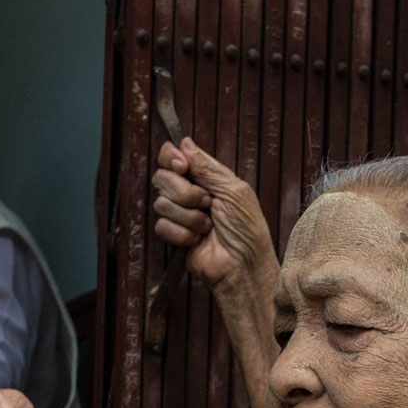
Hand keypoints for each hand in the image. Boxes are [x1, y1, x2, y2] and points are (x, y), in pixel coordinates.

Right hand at [151, 140, 277, 301]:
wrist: (243, 265)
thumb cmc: (247, 228)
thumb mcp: (233, 190)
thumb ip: (207, 167)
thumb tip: (184, 142)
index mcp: (205, 177)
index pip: (172, 155)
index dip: (171, 158)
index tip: (182, 166)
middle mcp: (189, 192)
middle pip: (161, 177)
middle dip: (186, 192)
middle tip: (207, 203)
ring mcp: (180, 214)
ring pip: (161, 203)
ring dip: (189, 216)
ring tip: (208, 226)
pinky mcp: (173, 235)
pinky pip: (162, 226)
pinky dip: (183, 233)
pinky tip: (198, 239)